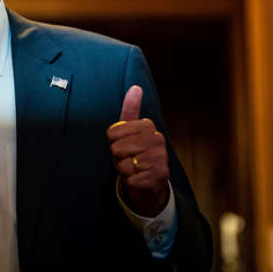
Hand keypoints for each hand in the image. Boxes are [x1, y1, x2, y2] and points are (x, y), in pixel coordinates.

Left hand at [107, 86, 170, 216]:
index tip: (124, 145)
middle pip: (116, 147)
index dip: (113, 142)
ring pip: (123, 164)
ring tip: (134, 168)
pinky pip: (129, 178)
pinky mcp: (157, 177)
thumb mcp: (131, 131)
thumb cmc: (136, 154)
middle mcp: (157, 140)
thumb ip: (131, 110)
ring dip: (123, 170)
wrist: (151, 184)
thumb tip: (136, 87)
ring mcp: (159, 159)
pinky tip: (139, 179)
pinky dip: (129, 181)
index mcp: (148, 126)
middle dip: (118, 157)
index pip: (113, 132)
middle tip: (129, 159)